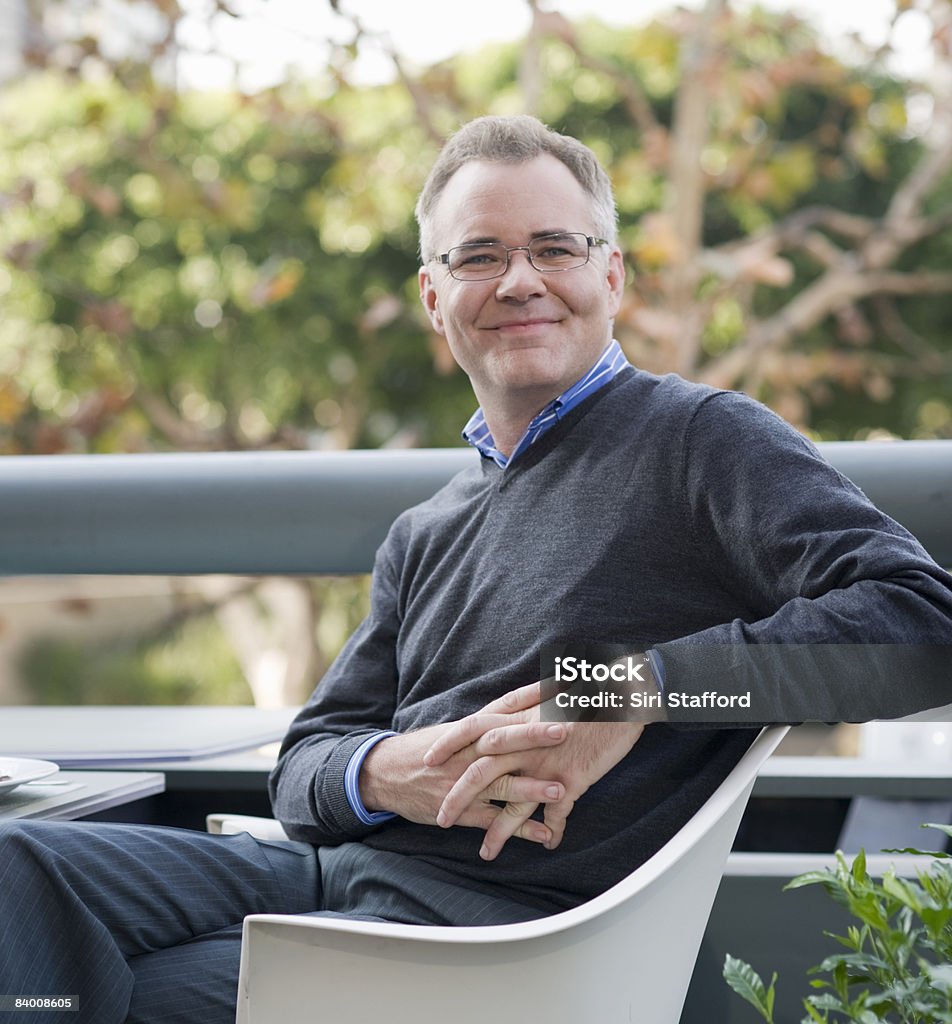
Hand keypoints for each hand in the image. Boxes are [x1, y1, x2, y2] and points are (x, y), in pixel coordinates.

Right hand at [359, 713, 566, 848]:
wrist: (386, 773)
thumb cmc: (427, 749)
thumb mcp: (455, 729)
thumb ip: (488, 722)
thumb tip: (523, 706)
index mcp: (472, 728)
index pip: (507, 705)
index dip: (533, 694)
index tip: (562, 684)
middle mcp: (469, 751)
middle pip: (503, 740)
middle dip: (534, 735)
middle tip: (565, 729)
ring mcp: (464, 781)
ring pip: (501, 782)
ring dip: (531, 788)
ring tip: (561, 790)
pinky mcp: (461, 810)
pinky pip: (493, 819)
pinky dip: (520, 828)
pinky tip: (545, 833)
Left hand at [424, 681, 644, 859]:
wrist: (621, 698)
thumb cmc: (585, 694)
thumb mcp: (548, 695)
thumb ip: (522, 708)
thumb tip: (502, 712)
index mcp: (518, 718)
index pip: (471, 729)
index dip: (448, 744)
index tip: (428, 760)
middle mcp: (526, 742)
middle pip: (481, 772)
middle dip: (458, 797)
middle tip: (441, 819)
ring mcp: (547, 764)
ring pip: (514, 803)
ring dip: (497, 831)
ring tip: (485, 853)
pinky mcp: (572, 780)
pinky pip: (556, 814)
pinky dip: (551, 831)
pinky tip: (548, 844)